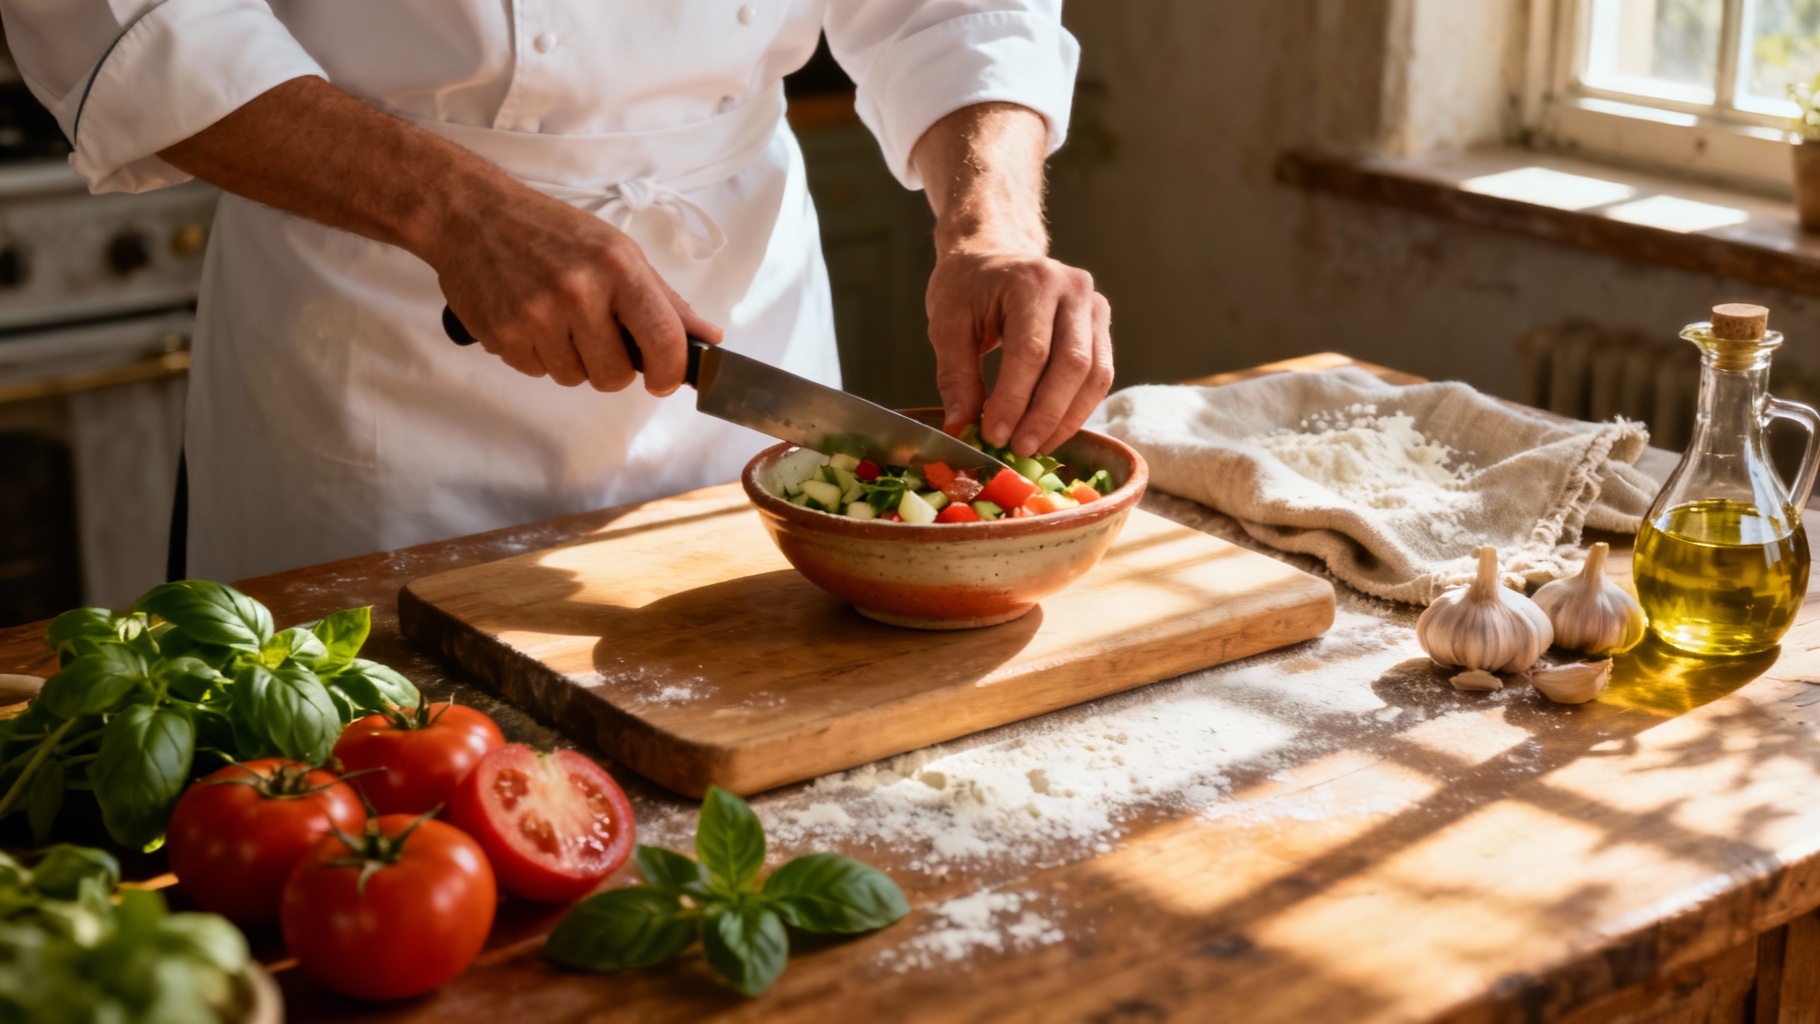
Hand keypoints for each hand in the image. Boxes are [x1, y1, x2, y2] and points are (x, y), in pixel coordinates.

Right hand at [429, 187, 720, 395]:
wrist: (472, 215)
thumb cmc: (552, 231)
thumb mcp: (617, 251)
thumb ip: (665, 300)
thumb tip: (709, 338)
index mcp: (618, 267)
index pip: (663, 341)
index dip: (670, 373)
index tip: (663, 380)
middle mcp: (579, 292)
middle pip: (615, 376)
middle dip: (612, 368)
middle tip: (597, 336)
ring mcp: (537, 315)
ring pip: (574, 378)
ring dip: (571, 360)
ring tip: (557, 320)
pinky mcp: (503, 334)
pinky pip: (536, 372)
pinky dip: (537, 355)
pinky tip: (530, 320)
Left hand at [926, 246, 1112, 456]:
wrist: (992, 253)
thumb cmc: (967, 287)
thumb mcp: (946, 324)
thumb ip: (955, 375)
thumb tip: (961, 425)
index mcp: (1031, 280)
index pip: (1031, 352)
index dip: (1014, 400)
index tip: (993, 435)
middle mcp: (1073, 288)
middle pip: (1071, 365)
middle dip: (1044, 415)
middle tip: (1019, 448)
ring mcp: (1095, 305)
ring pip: (1094, 375)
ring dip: (1066, 418)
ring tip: (1035, 446)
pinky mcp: (1101, 325)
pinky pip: (1100, 376)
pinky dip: (1078, 408)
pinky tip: (1051, 429)